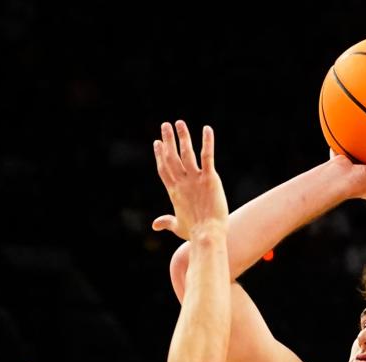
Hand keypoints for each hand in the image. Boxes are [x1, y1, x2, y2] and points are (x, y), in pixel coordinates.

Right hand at [151, 120, 228, 239]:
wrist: (207, 235)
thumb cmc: (193, 233)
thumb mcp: (177, 226)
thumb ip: (166, 221)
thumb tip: (155, 224)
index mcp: (174, 192)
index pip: (164, 169)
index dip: (159, 155)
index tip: (157, 142)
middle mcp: (182, 183)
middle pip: (171, 157)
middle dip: (168, 140)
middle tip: (165, 125)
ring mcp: (195, 179)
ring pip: (186, 153)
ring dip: (183, 136)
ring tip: (179, 123)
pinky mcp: (210, 178)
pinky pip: (207, 156)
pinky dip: (207, 142)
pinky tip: (207, 129)